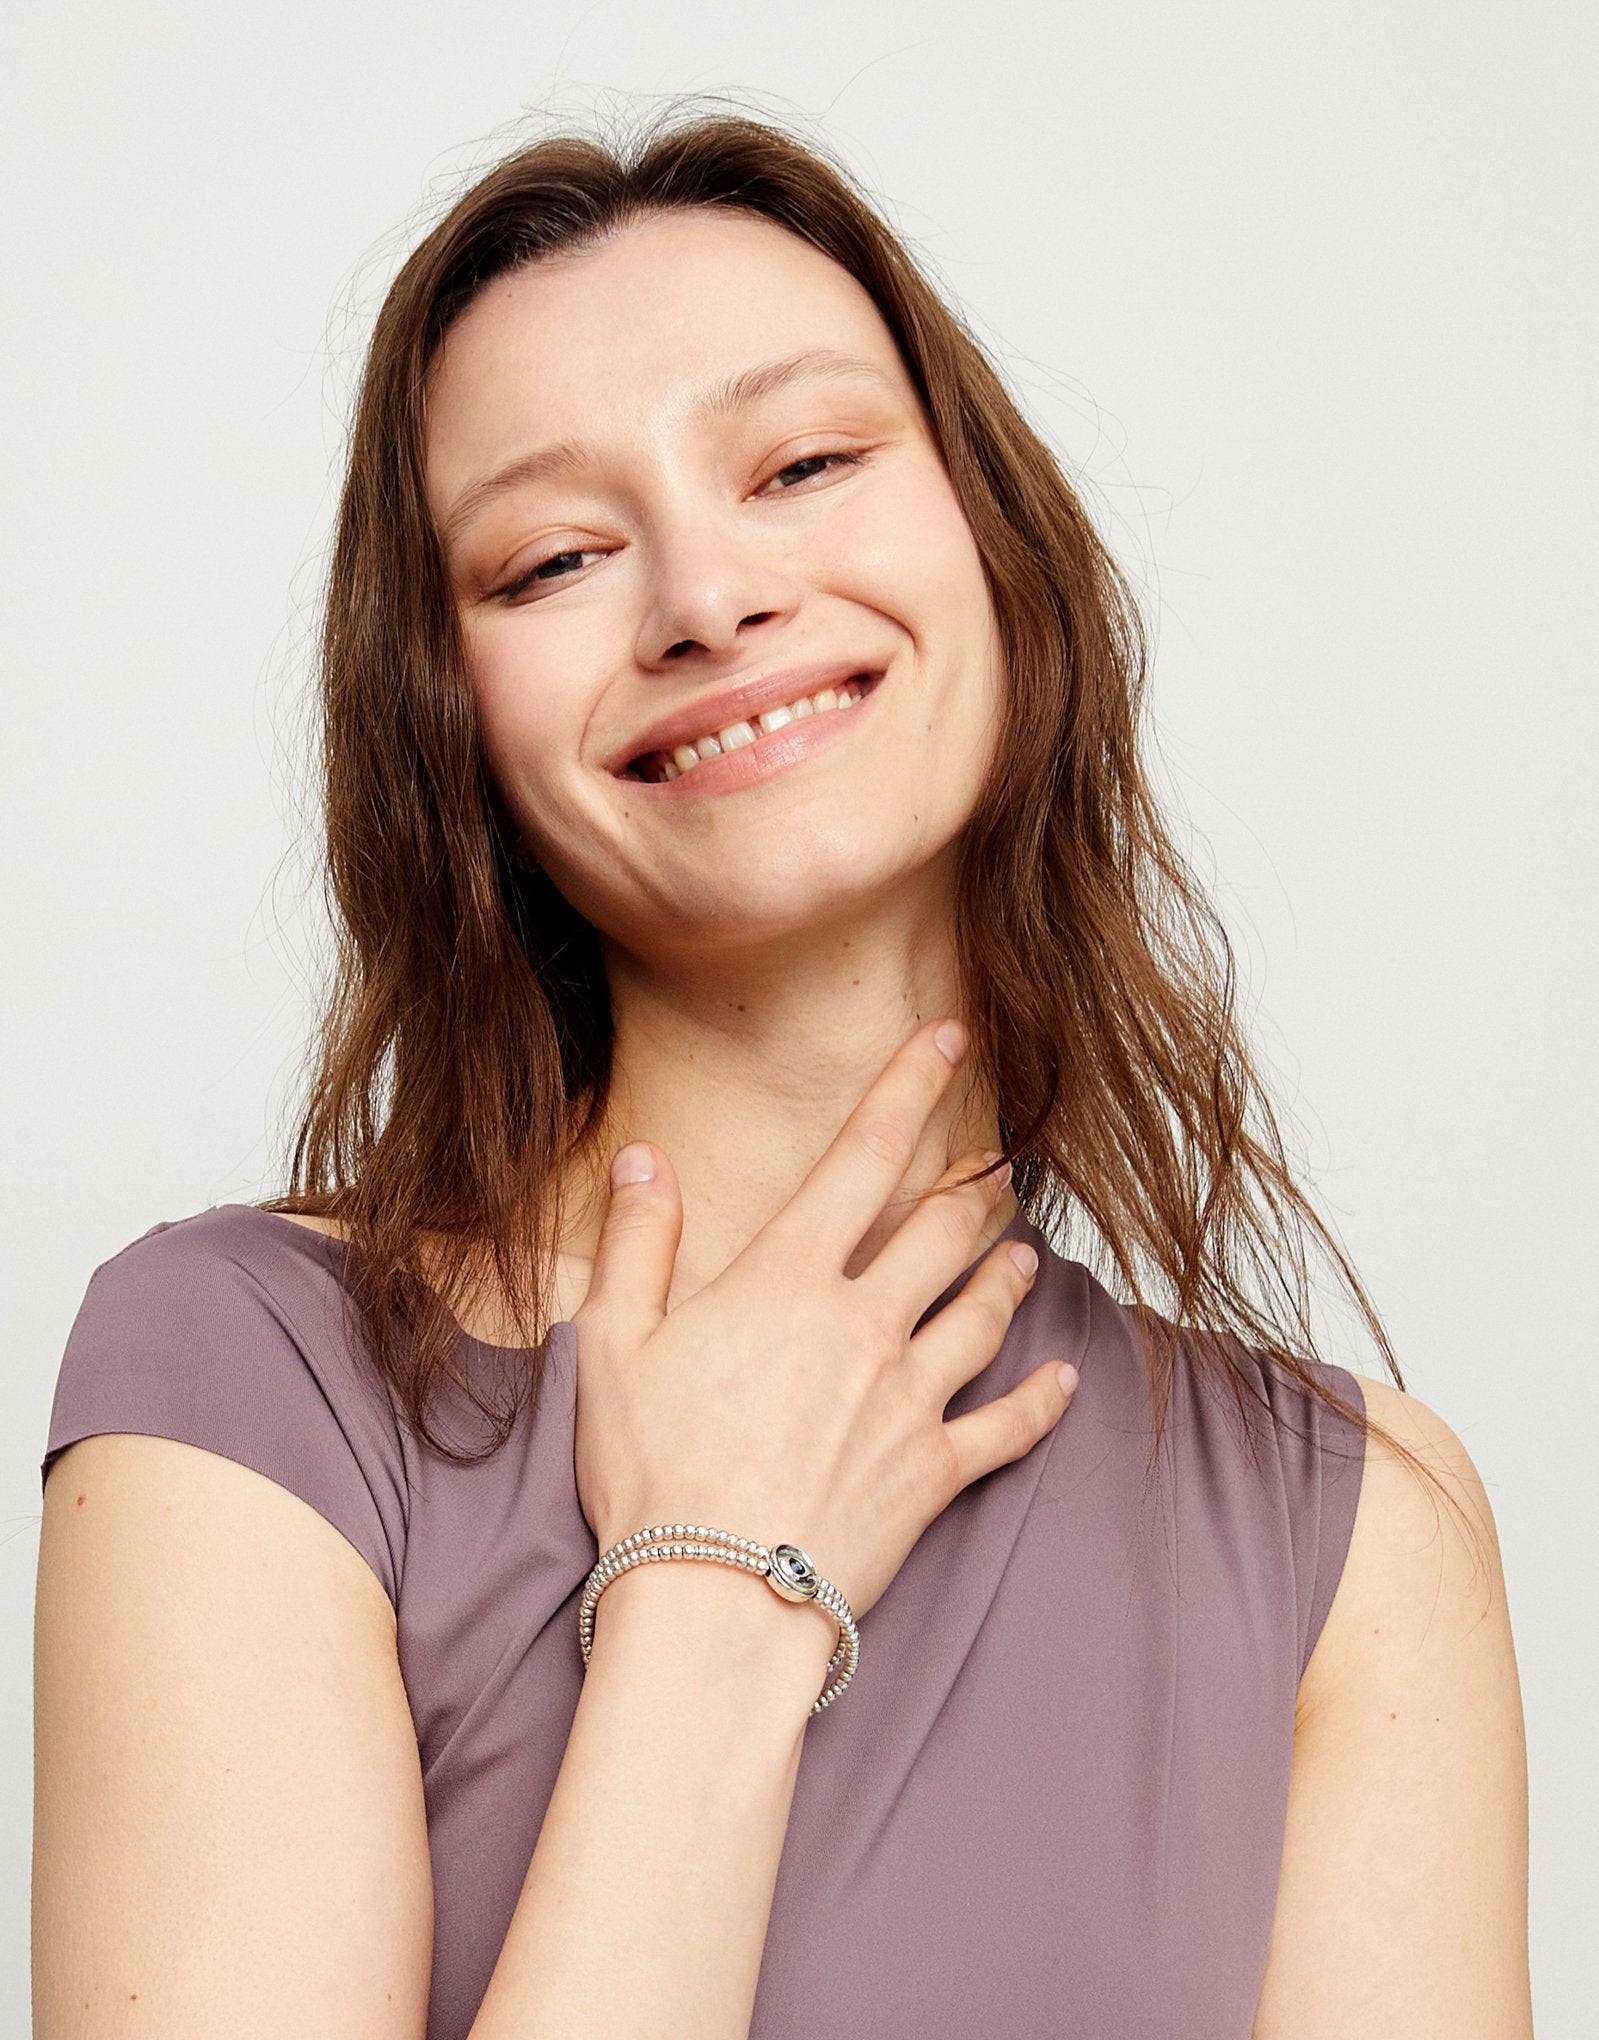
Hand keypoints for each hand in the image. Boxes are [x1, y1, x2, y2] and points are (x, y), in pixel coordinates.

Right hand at [570, 1017, 1078, 1625]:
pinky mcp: (935, 1473)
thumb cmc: (653, 1473)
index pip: (864, 1155)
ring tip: (1026, 1253)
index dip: (910, 1084)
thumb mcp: (613, 1345)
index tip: (951, 1034)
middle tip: (999, 1161)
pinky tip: (1067, 1382)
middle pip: (944, 1229)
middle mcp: (866, 1322)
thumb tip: (645, 1159)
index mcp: (789, 1279)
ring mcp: (911, 1397)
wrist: (714, 1602)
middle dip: (976, 1185)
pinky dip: (1042, 1400)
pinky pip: (1008, 1426)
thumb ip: (637, 1242)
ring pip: (985, 1312)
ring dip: (1011, 1275)